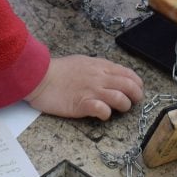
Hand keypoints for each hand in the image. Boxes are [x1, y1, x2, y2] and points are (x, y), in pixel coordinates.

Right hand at [24, 55, 143, 119]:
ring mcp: (92, 91)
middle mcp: (100, 77)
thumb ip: (99, 68)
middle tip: (133, 102)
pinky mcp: (82, 104)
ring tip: (119, 110)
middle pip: (129, 86)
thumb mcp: (84, 62)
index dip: (137, 84)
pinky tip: (103, 114)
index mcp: (101, 66)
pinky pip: (103, 110)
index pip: (129, 74)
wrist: (39, 76)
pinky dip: (107, 114)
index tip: (137, 91)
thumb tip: (111, 74)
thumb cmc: (59, 70)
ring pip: (120, 98)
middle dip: (137, 96)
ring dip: (124, 106)